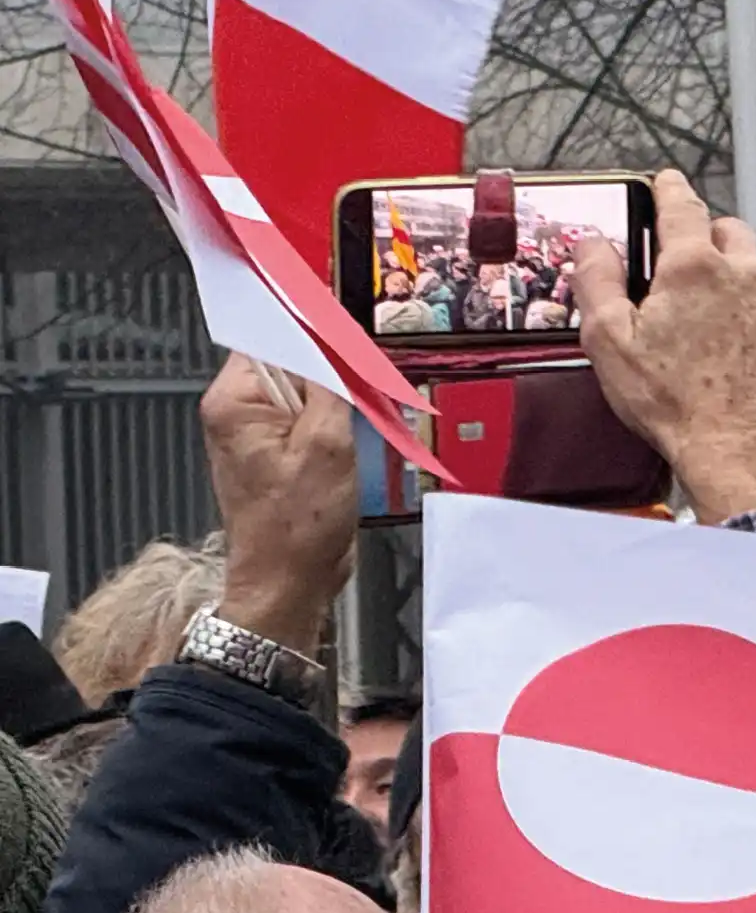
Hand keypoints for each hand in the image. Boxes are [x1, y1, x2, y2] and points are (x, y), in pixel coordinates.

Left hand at [201, 353, 359, 648]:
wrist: (289, 584)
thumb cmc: (296, 528)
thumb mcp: (328, 444)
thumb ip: (331, 381)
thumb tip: (335, 334)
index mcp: (234, 401)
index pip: (273, 334)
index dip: (316, 327)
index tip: (350, 330)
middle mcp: (236, 411)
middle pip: (291, 358)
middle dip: (332, 365)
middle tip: (364, 382)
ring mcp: (256, 431)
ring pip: (306, 385)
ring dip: (338, 394)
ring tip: (359, 417)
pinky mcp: (277, 449)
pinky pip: (309, 412)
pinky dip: (335, 417)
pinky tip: (353, 435)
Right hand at [573, 169, 755, 524]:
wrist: (729, 445)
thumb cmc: (671, 400)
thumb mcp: (609, 339)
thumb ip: (598, 281)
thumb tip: (593, 245)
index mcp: (695, 267)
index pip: (682, 205)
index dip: (668, 188)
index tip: (664, 181)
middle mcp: (741, 273)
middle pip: (722, 228)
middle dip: (698, 232)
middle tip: (670, 257)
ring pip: (746, 260)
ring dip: (721, 266)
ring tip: (691, 301)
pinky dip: (740, 299)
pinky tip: (717, 330)